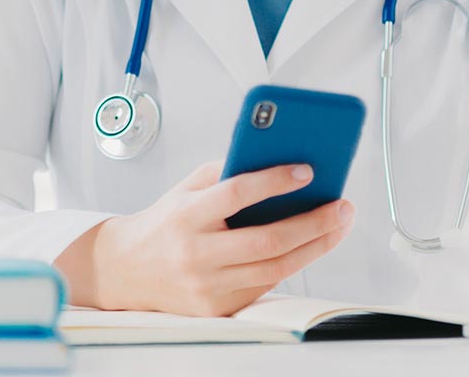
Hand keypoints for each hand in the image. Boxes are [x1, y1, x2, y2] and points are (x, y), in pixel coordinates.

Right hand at [92, 160, 354, 316]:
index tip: (306, 171)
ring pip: (275, 268)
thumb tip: (276, 162)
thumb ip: (227, 174)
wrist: (126, 270)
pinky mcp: (217, 308)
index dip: (274, 181)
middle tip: (342, 205)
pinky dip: (293, 262)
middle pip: (268, 240)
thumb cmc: (164, 221)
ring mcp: (207, 286)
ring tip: (339, 224)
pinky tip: (312, 244)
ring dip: (316, 246)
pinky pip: (266, 284)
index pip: (236, 195)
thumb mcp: (187, 187)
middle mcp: (196, 254)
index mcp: (187, 215)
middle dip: (314, 222)